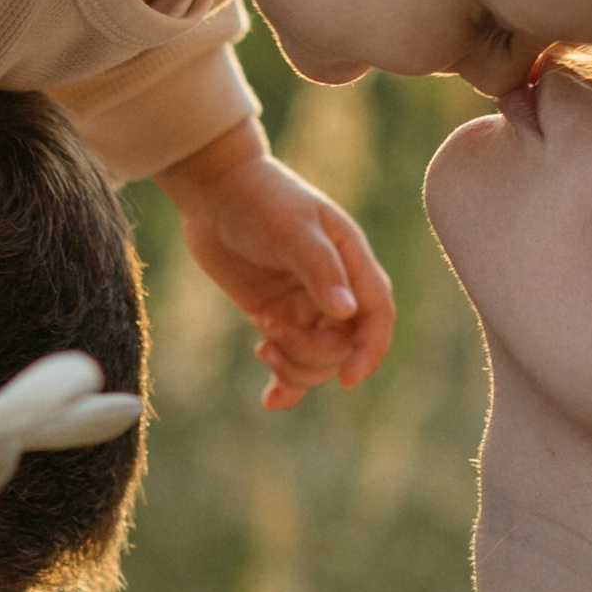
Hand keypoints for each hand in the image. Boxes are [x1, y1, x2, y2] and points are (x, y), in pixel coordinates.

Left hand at [159, 117, 395, 408]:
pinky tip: (270, 400)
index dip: (369, 350)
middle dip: (312, 354)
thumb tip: (346, 312)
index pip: (377, 316)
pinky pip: (291, 360)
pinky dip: (284, 384)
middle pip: (344, 346)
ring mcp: (305, 306)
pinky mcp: (276, 316)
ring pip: (318, 360)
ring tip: (262, 346)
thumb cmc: (260, 199)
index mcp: (352, 263)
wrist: (214, 191)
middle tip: (270, 332)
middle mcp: (335, 289)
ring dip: (293, 367)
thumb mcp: (292, 230)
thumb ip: (320, 270)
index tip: (348, 379)